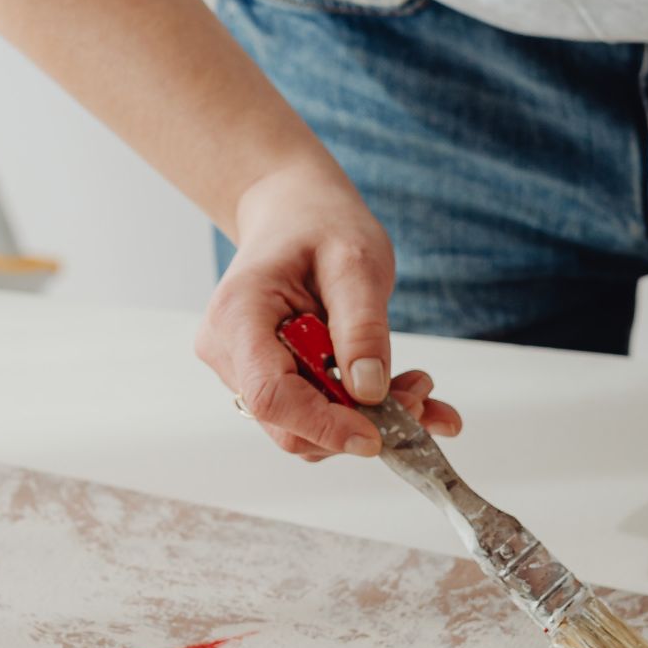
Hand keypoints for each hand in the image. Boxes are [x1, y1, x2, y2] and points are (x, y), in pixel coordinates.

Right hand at [196, 163, 460, 461]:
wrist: (294, 211)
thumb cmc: (318, 224)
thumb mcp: (355, 261)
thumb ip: (363, 326)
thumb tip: (370, 392)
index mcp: (239, 315)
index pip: (270, 394)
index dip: (323, 425)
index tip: (376, 436)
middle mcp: (229, 351)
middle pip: (287, 422)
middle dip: (356, 423)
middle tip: (418, 393)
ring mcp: (243, 368)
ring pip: (303, 425)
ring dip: (364, 418)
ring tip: (415, 383)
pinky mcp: (267, 378)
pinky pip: (312, 413)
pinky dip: (359, 412)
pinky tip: (402, 393)